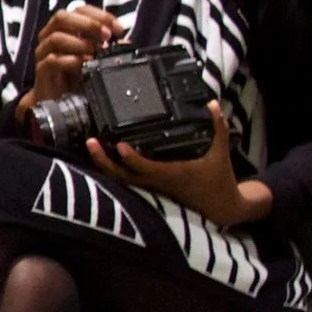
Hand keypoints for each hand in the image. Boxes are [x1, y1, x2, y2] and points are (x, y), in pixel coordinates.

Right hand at [19, 4, 120, 112]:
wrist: (58, 102)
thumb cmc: (76, 77)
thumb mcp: (97, 59)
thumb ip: (108, 49)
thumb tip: (125, 43)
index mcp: (65, 30)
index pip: (79, 10)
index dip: (99, 15)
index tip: (117, 28)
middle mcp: (51, 37)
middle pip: (61, 17)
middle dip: (87, 24)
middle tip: (106, 35)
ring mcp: (44, 53)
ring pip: (55, 37)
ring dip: (79, 43)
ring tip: (94, 52)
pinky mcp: (41, 71)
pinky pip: (51, 60)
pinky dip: (70, 61)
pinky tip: (83, 65)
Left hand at [89, 103, 273, 227]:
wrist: (220, 207)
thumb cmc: (219, 179)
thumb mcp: (221, 152)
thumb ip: (218, 127)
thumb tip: (212, 103)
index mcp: (173, 174)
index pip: (145, 168)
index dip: (131, 158)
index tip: (119, 145)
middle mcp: (157, 182)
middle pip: (123, 176)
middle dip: (104, 161)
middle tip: (91, 142)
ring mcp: (151, 187)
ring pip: (120, 180)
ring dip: (104, 164)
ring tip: (92, 145)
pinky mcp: (150, 187)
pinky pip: (126, 180)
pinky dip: (113, 169)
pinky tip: (104, 155)